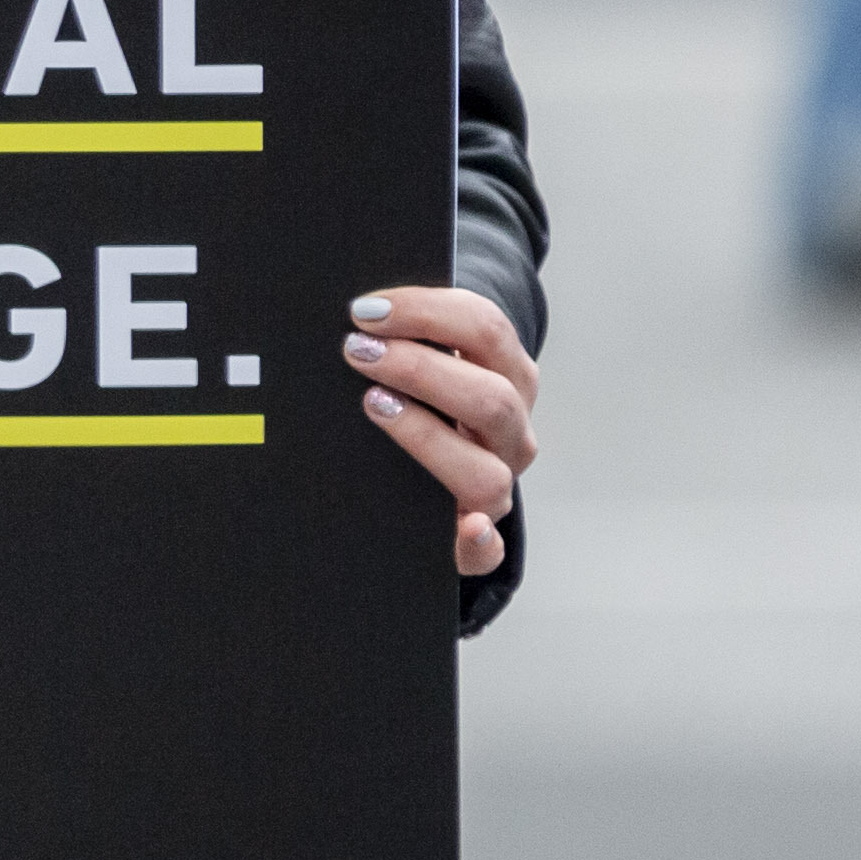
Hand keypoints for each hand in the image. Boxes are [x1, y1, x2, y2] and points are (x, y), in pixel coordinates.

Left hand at [344, 284, 539, 576]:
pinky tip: (465, 528)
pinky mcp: (477, 539)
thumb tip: (352, 312)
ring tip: (373, 406)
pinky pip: (489, 550)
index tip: (364, 309)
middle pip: (491, 398)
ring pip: (487, 471)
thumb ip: (399, 335)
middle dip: (420, 370)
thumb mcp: (418, 362)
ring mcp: (498, 485)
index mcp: (504, 375)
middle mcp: (508, 431)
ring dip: (429, 437)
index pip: (487, 329)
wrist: (422, 475)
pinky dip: (480, 541)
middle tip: (357, 351)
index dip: (428, 312)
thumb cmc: (411, 400)